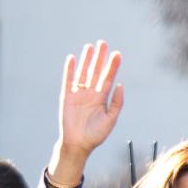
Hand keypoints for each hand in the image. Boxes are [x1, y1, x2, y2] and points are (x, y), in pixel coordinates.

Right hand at [49, 40, 123, 185]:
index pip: (108, 78)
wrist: (79, 144)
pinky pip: (68, 80)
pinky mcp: (67, 97)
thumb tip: (120, 84)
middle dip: (100, 58)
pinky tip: (72, 58)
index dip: (112, 66)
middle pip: (96, 72)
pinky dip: (69, 70)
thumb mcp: (110, 119)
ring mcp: (78, 94)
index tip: (118, 54)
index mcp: (102, 98)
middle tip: (103, 43)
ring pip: (83, 73)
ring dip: (86, 60)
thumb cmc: (96, 134)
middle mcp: (90, 93)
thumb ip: (116, 102)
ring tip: (90, 47)